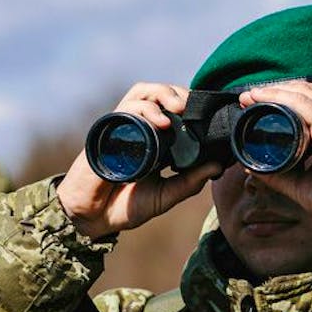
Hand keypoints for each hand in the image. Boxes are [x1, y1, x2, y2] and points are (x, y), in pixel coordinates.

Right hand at [57, 83, 223, 239]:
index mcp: (156, 140)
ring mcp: (123, 128)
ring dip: (163, 93)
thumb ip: (191, 182)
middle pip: (159, 94)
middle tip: (194, 107)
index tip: (209, 114)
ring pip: (142, 92)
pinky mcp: (107, 132)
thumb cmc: (125, 206)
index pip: (173, 109)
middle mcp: (140, 129)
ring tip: (179, 107)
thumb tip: (218, 166)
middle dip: (179, 93)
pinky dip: (145, 109)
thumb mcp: (166, 195)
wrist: (92, 218)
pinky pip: (125, 109)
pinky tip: (161, 121)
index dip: (190, 105)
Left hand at [237, 81, 311, 227]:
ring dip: (274, 90)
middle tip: (249, 97)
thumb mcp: (302, 184)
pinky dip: (279, 97)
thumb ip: (280, 174)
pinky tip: (261, 98)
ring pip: (303, 92)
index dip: (286, 98)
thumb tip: (254, 167)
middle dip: (276, 90)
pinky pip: (303, 103)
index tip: (258, 103)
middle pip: (307, 91)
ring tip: (251, 96)